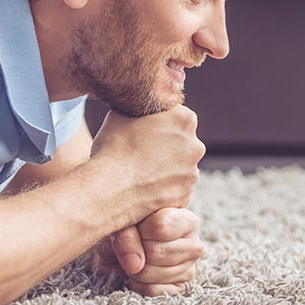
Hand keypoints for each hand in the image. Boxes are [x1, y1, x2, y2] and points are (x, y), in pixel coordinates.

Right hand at [90, 105, 204, 221]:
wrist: (109, 190)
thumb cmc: (113, 148)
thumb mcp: (120, 114)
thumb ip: (138, 109)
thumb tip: (136, 109)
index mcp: (184, 119)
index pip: (176, 115)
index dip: (158, 122)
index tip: (143, 131)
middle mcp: (195, 146)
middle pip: (182, 142)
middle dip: (166, 146)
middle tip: (141, 152)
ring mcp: (192, 173)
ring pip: (180, 167)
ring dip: (165, 168)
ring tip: (140, 173)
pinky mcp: (185, 196)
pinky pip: (175, 188)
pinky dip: (163, 188)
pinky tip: (144, 188)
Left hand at [92, 208, 203, 296]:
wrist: (128, 245)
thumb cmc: (132, 227)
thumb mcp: (125, 222)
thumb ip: (126, 237)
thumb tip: (134, 265)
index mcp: (188, 221)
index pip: (160, 227)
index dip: (140, 229)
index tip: (136, 226)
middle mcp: (195, 246)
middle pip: (155, 252)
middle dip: (134, 250)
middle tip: (132, 245)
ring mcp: (189, 269)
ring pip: (150, 273)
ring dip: (133, 268)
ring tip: (134, 258)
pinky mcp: (179, 288)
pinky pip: (150, 290)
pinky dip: (135, 283)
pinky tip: (136, 272)